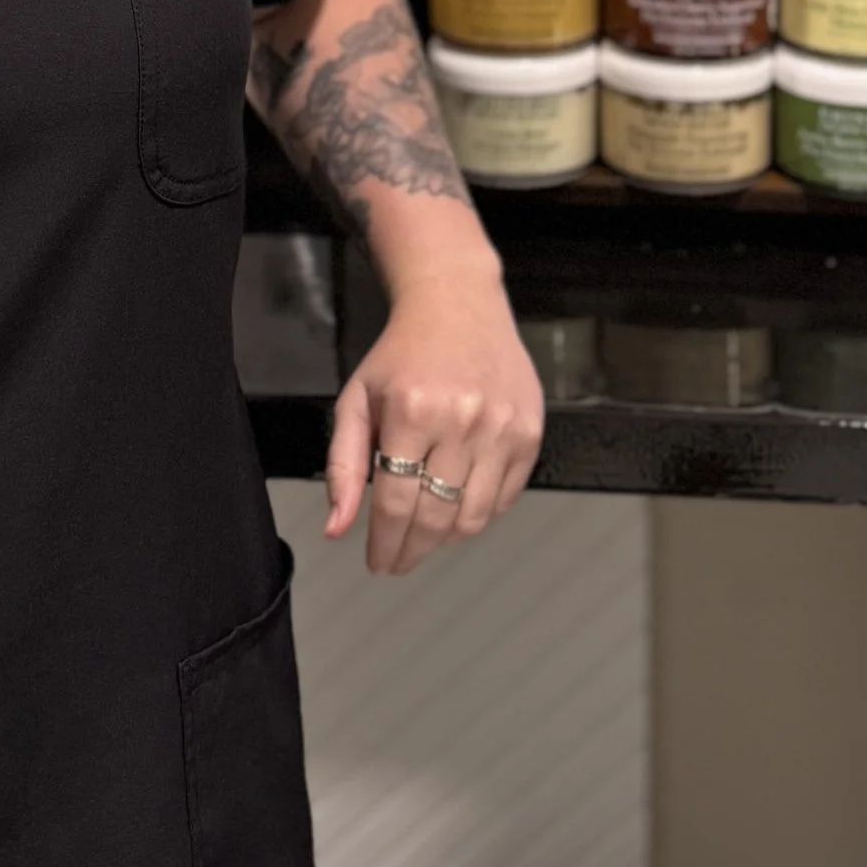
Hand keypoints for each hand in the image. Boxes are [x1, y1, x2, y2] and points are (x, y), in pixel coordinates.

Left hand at [323, 261, 544, 573]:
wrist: (458, 305)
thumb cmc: (403, 354)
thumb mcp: (357, 399)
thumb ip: (343, 466)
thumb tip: (337, 528)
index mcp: (412, 411)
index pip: (396, 504)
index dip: (384, 544)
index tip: (378, 561)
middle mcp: (462, 421)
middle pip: (435, 517)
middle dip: (412, 550)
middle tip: (398, 560)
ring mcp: (502, 428)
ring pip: (473, 517)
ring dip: (446, 539)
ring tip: (426, 534)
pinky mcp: (529, 433)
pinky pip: (504, 499)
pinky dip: (478, 514)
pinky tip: (456, 506)